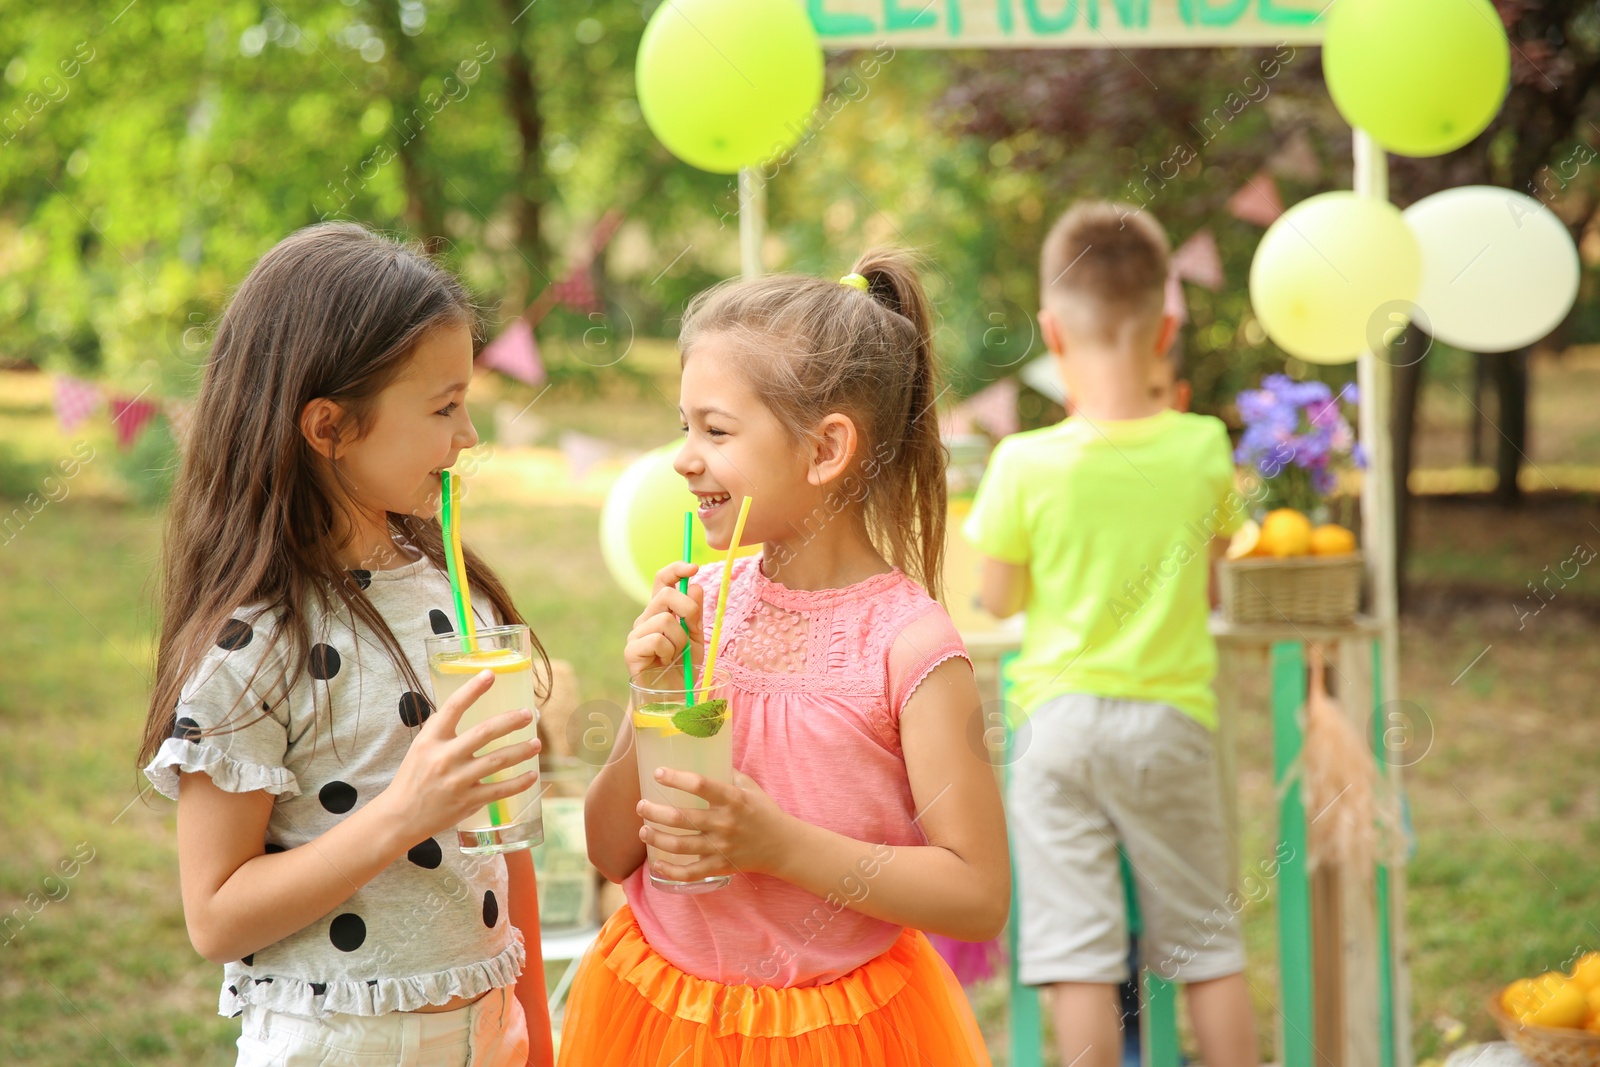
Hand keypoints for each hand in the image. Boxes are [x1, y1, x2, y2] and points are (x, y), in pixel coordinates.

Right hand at [378, 669, 540, 843]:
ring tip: (537, 743)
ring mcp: (457, 781)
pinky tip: (532, 774)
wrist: (400, 816)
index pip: (453, 707)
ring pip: (497, 760)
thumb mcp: (421, 746)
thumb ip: (442, 728)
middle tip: (528, 714)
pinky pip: (499, 790)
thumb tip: (467, 704)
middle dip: (510, 721)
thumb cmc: (414, 776)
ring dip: (521, 750)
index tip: (490, 675)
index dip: (472, 689)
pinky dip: (519, 782)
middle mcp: (444, 757)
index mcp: (431, 740)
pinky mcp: (468, 801)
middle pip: (484, 732)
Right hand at [623, 561, 703, 679]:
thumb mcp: (696, 637)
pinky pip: (657, 639)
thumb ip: (695, 613)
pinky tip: (665, 661)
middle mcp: (646, 618)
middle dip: (689, 610)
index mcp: (660, 611)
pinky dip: (668, 651)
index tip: (693, 567)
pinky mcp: (631, 650)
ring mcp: (636, 634)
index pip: (662, 580)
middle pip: (666, 594)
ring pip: (665, 620)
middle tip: (693, 630)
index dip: (675, 569)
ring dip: (680, 639)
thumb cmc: (683, 667)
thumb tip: (696, 586)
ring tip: (676, 654)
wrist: (673, 696)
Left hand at [636, 769, 794, 880]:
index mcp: (732, 799)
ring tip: (643, 830)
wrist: (783, 846)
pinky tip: (656, 863)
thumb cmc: (764, 811)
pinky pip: (691, 872)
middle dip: (655, 812)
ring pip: (681, 845)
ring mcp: (721, 847)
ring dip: (657, 837)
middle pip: (682, 818)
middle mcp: (725, 823)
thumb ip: (727, 773)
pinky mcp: (720, 866)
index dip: (676, 778)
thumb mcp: (750, 786)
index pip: (700, 785)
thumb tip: (702, 756)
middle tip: (641, 806)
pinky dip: (671, 870)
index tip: (658, 772)